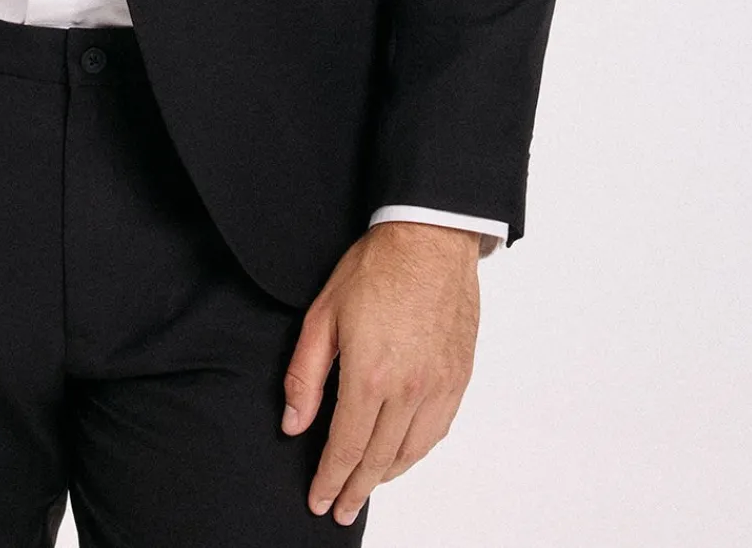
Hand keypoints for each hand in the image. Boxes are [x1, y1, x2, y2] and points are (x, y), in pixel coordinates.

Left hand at [281, 220, 480, 526]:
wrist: (429, 240)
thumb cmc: (375, 269)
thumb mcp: (322, 315)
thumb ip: (305, 375)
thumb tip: (293, 422)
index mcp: (370, 375)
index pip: (345, 447)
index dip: (329, 480)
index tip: (319, 501)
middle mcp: (408, 390)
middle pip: (378, 459)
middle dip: (355, 489)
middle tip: (340, 509)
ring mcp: (438, 386)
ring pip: (410, 452)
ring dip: (386, 476)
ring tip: (366, 486)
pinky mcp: (458, 378)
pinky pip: (437, 432)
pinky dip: (417, 453)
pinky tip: (403, 455)